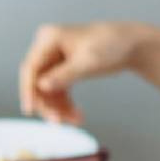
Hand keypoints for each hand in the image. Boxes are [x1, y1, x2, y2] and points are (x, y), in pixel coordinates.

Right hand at [18, 22, 146, 123]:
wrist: (131, 44)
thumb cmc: (111, 45)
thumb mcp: (88, 62)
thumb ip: (64, 75)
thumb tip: (41, 86)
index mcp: (49, 38)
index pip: (31, 67)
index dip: (28, 90)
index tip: (30, 110)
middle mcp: (48, 47)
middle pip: (37, 81)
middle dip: (48, 103)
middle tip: (58, 122)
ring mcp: (56, 59)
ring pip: (48, 90)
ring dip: (59, 108)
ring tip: (75, 121)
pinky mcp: (64, 70)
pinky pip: (59, 91)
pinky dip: (66, 105)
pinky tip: (77, 116)